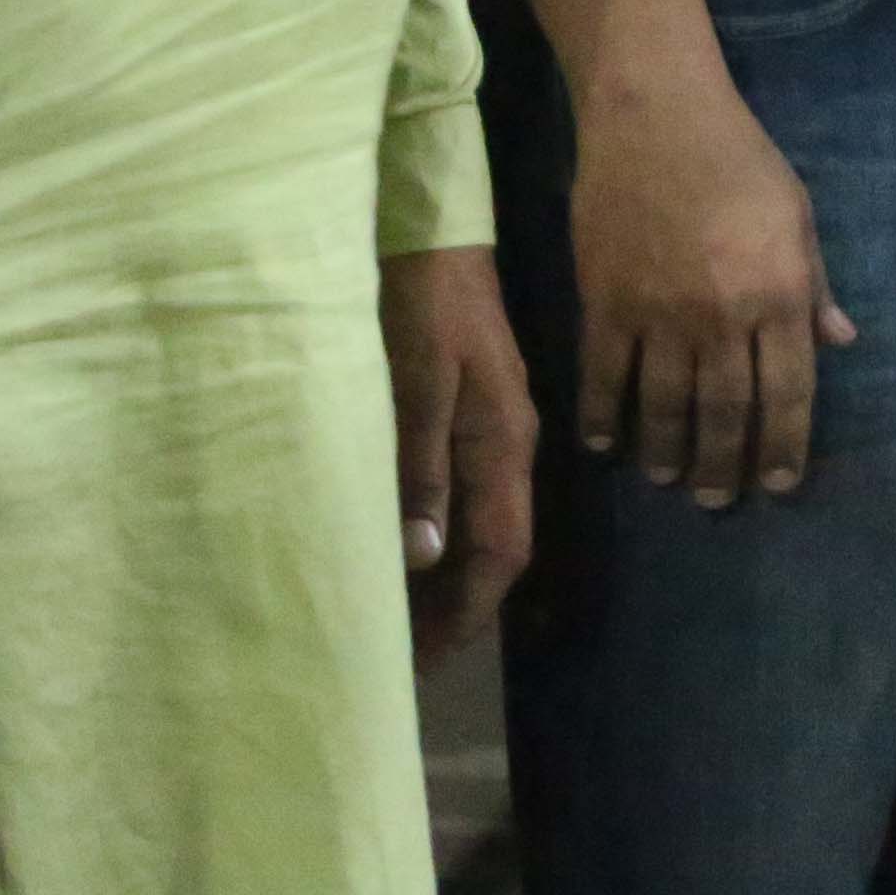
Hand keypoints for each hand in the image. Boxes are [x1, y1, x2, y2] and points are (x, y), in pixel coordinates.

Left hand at [381, 243, 535, 652]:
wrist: (429, 230)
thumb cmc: (418, 303)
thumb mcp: (414, 384)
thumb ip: (420, 466)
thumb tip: (427, 558)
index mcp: (502, 442)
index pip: (500, 551)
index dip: (463, 613)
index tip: (418, 665)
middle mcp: (506, 445)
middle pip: (493, 547)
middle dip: (452, 608)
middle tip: (392, 657)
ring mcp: (488, 428)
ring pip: (476, 524)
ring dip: (441, 577)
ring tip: (388, 617)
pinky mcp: (465, 412)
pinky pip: (458, 496)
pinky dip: (432, 536)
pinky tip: (395, 547)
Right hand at [567, 71, 851, 508]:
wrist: (657, 117)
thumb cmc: (741, 159)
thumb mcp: (799, 215)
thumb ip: (815, 284)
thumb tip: (841, 341)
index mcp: (778, 294)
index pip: (786, 392)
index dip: (782, 445)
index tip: (778, 482)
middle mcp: (722, 315)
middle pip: (724, 412)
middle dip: (722, 465)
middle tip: (716, 498)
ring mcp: (658, 313)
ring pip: (664, 405)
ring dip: (666, 450)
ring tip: (668, 477)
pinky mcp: (605, 302)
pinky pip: (604, 375)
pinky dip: (604, 415)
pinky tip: (606, 443)